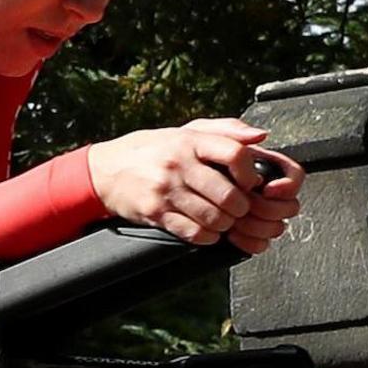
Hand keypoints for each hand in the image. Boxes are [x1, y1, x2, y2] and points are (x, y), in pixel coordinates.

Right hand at [86, 119, 304, 250]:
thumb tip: (260, 136)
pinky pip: (194, 233)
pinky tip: (206, 229)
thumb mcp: (186, 132)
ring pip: (214, 218)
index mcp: (189, 141)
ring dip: (225, 224)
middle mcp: (178, 164)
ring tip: (223, 218)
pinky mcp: (156, 213)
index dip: (250, 173)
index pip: (235, 154)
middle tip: (239, 207)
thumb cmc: (153, 150)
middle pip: (228, 195)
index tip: (250, 182)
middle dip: (241, 207)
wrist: (107, 170)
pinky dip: (207, 236)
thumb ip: (226, 131)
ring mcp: (166, 190)